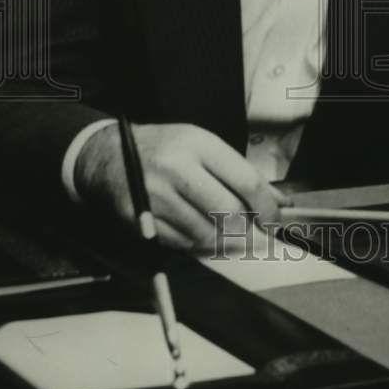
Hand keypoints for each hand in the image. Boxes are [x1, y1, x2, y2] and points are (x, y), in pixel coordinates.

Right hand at [74, 122, 289, 250]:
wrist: (109, 155)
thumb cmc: (165, 149)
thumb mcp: (203, 145)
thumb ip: (240, 172)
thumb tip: (279, 202)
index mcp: (198, 144)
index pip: (245, 181)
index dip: (267, 207)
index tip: (275, 220)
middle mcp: (176, 168)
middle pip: (227, 212)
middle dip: (247, 228)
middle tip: (254, 233)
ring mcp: (155, 196)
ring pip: (205, 233)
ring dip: (223, 240)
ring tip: (225, 232)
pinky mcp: (140, 220)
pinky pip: (182, 244)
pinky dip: (197, 244)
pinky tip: (199, 232)